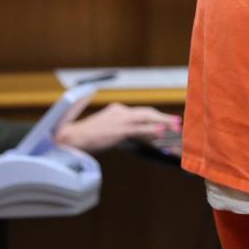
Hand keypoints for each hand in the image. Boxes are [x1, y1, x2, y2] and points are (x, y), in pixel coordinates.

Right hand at [54, 103, 181, 152]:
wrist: (70, 138)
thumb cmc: (86, 138)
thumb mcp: (107, 131)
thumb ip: (124, 132)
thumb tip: (142, 137)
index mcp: (117, 110)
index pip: (141, 113)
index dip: (155, 118)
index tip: (167, 122)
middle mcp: (120, 111)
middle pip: (147, 113)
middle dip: (163, 118)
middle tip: (178, 123)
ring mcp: (120, 119)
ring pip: (147, 118)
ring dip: (163, 123)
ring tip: (177, 127)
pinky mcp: (119, 129)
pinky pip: (140, 129)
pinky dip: (152, 130)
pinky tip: (162, 132)